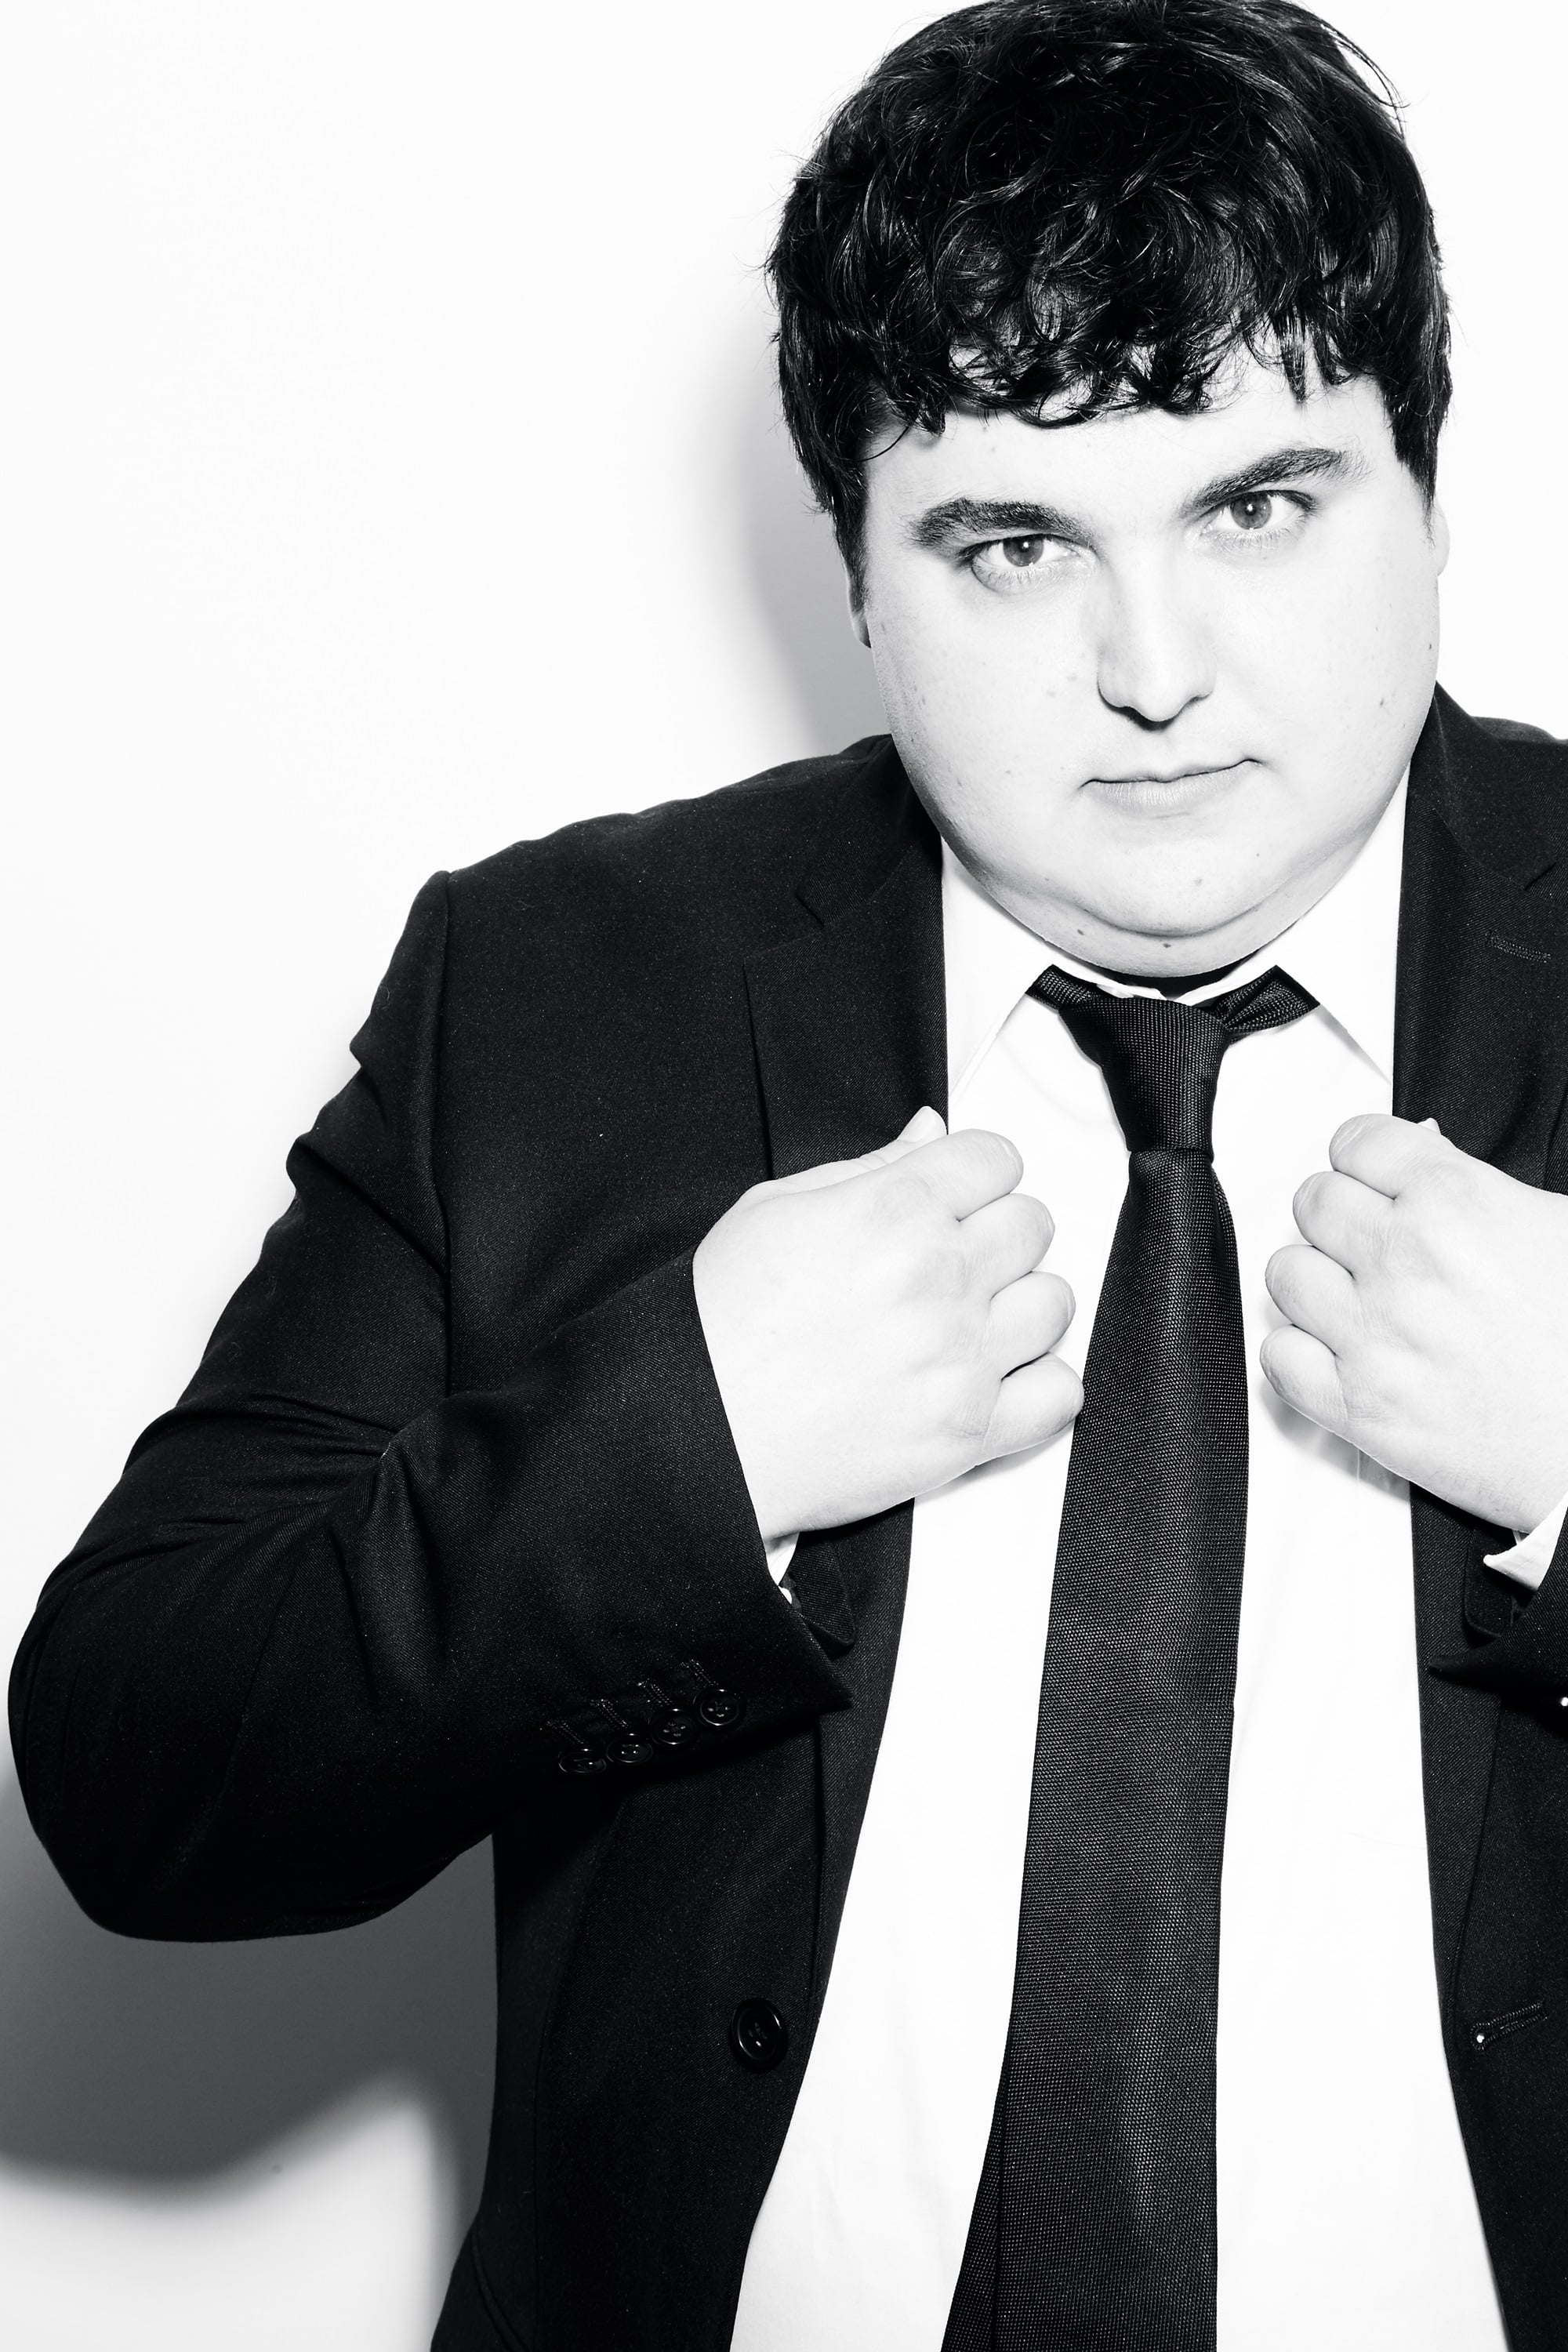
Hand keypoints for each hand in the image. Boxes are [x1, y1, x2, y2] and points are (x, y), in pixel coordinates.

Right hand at [693, 1107, 1080, 1540]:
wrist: (691, 1432)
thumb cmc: (720, 1322)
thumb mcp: (775, 1209)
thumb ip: (870, 1167)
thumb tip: (929, 1133)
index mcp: (894, 1209)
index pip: (997, 1157)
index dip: (976, 1174)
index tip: (956, 1197)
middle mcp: (940, 1277)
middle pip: (1032, 1223)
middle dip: (998, 1233)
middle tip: (953, 1261)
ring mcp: (961, 1357)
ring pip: (1055, 1302)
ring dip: (1020, 1306)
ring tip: (971, 1322)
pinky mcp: (968, 1431)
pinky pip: (1061, 1394)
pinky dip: (1040, 1386)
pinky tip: (997, 1380)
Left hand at [1262, 1114, 1567, 1530]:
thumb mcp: (1555, 1227)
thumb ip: (1474, 1187)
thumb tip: (1423, 1154)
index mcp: (1454, 1205)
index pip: (1357, 1142)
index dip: (1367, 1159)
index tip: (1376, 1177)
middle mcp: (1402, 1264)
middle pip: (1314, 1201)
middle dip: (1342, 1215)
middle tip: (1375, 1239)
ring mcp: (1374, 1338)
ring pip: (1286, 1274)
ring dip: (1316, 1280)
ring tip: (1359, 1296)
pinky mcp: (1360, 1410)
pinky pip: (1279, 1357)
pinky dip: (1300, 1352)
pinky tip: (1339, 1351)